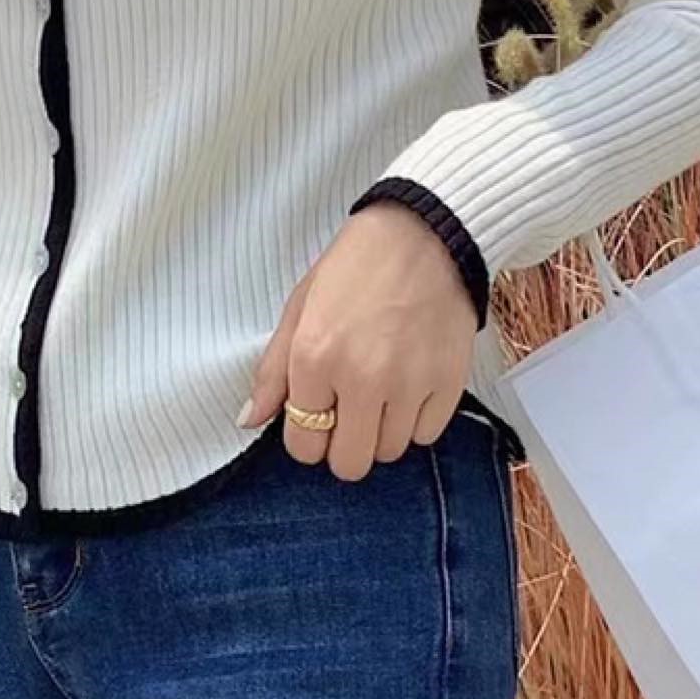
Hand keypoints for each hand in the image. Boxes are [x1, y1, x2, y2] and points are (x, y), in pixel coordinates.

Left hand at [241, 203, 480, 480]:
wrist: (426, 234)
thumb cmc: (357, 267)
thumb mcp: (300, 309)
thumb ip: (273, 371)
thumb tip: (250, 419)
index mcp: (315, 359)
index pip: (304, 446)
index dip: (308, 437)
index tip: (318, 415)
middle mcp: (362, 379)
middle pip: (349, 464)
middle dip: (343, 445)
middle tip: (349, 413)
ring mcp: (410, 385)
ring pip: (390, 452)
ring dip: (381, 431)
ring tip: (382, 391)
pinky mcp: (449, 383)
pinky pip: (426, 435)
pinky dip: (417, 420)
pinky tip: (411, 385)